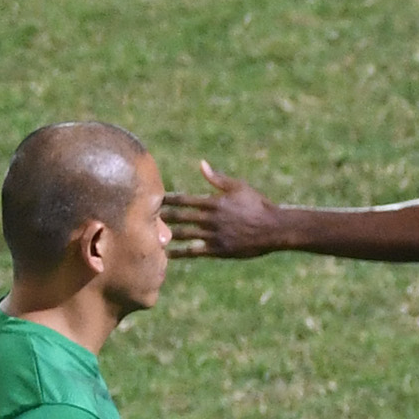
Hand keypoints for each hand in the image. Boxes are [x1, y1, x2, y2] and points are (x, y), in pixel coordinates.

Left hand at [161, 162, 285, 259]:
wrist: (276, 229)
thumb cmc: (259, 205)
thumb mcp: (239, 187)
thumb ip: (217, 179)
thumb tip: (201, 164)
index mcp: (214, 202)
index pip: (184, 199)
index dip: (167, 199)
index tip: (152, 198)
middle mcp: (211, 218)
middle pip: (179, 217)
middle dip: (160, 216)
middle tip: (141, 216)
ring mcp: (215, 235)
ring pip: (184, 234)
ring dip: (166, 234)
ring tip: (149, 236)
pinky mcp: (220, 250)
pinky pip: (195, 252)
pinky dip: (180, 253)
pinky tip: (169, 254)